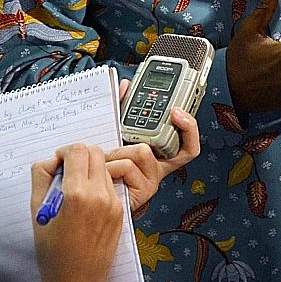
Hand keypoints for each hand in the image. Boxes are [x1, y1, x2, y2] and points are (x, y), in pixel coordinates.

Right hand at [31, 143, 125, 281]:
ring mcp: (113, 203)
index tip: (57, 164)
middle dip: (79, 156)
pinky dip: (98, 185)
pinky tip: (85, 203)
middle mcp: (99, 195)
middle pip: (95, 153)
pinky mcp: (120, 211)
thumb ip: (41, 179)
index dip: (64, 152)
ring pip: (104, 168)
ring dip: (90, 170)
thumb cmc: (52, 252)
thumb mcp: (37, 213)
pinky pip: (110, 186)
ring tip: (74, 190)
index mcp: (77, 194)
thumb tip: (51, 161)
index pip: (78, 150)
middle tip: (66, 173)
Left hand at [106, 85, 200, 213]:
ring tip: (106, 162)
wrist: (90, 197)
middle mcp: (160, 168)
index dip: (190, 128)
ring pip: (141, 151)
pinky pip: (128, 167)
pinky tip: (105, 173)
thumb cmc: (105, 165)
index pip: (188, 144)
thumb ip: (123, 109)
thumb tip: (125, 85)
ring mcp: (152, 182)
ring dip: (117, 153)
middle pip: (162, 143)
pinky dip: (112, 166)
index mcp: (159, 154)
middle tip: (119, 139)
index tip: (177, 112)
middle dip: (135, 138)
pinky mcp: (142, 192)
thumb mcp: (117, 133)